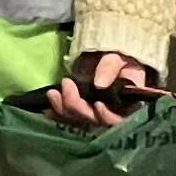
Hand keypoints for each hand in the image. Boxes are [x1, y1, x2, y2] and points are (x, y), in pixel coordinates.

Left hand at [42, 49, 157, 128]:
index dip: (108, 116)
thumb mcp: (118, 56)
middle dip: (78, 107)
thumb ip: (110, 68)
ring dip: (63, 109)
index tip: (98, 104)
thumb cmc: (118, 55)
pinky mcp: (79, 110)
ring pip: (78, 120)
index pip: (120, 119)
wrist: (104, 54)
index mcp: (128, 104)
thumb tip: (100, 84)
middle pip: (94, 121)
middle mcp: (110, 113)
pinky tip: (47, 109)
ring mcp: (93, 113)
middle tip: (67, 84)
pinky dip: (56, 113)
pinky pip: (67, 117)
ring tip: (53, 93)